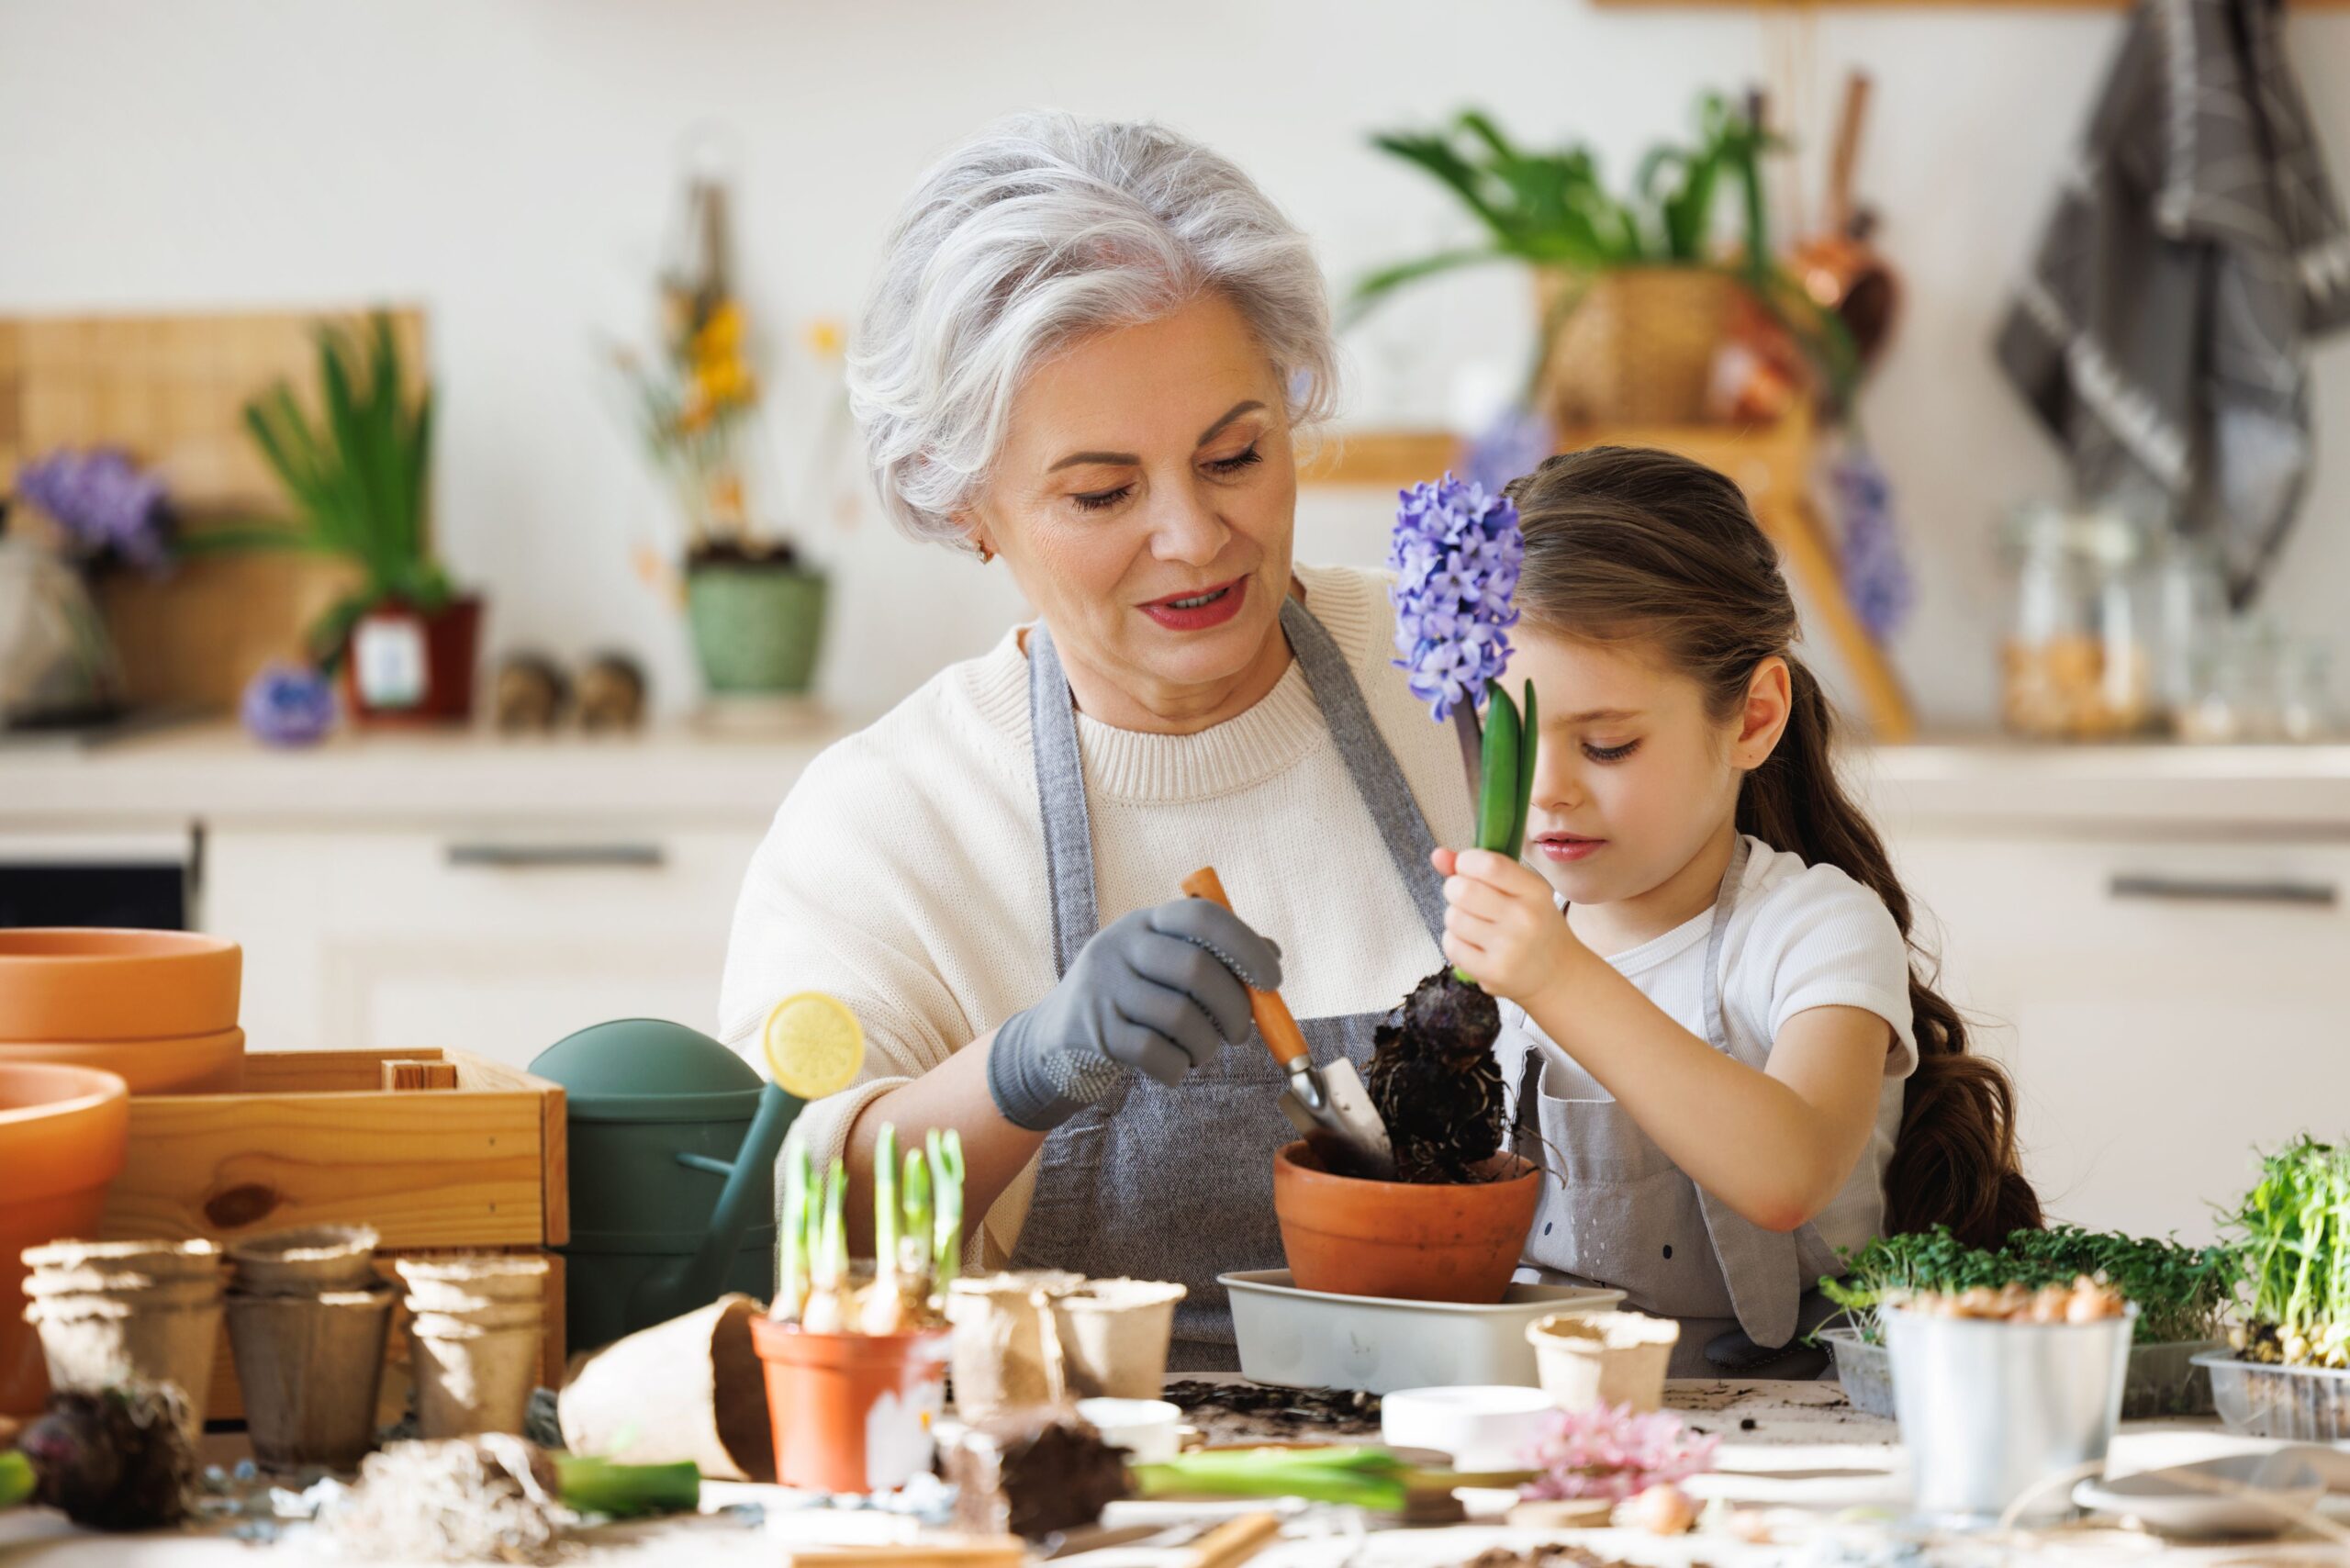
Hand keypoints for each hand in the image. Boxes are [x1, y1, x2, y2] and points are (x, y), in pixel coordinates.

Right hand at [985, 899, 1281, 1130]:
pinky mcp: (1095, 1033)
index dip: (1246, 946)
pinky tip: (1176, 1068)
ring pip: (1180, 1017)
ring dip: (1207, 1045)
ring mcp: (1103, 988)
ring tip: (1202, 1053)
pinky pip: (1156, 1053)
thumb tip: (1272, 955)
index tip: (1273, 981)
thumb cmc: (1132, 1002)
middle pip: (1197, 969)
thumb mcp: (1164, 968)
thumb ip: (1216, 958)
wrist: (1056, 1043)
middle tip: (1240, 1034)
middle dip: (1234, 1008)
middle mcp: (1119, 946)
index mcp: (1145, 922)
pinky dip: (1179, 1068)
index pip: (1202, 917)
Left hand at [1435, 846, 1584, 1006]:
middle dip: (1454, 889)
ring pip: (1453, 918)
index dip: (1466, 861)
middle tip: (1465, 898)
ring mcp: (1510, 947)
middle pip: (1462, 890)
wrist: (1557, 974)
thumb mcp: (1520, 891)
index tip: (1466, 868)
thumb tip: (1437, 854)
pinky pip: (1451, 946)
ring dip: (1455, 918)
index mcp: (1535, 891)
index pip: (1489, 865)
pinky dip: (1454, 942)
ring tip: (1473, 924)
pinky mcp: (1494, 972)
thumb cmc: (1533, 925)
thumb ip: (1480, 869)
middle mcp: (1525, 918)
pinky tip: (1472, 944)